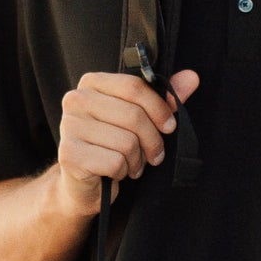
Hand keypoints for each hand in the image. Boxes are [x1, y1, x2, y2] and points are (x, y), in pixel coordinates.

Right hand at [55, 69, 200, 210]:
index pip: (134, 86)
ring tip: (132, 164)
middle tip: (154, 154)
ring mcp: (69, 127)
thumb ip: (163, 98)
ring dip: (137, 159)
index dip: (159, 108)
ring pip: (127, 142)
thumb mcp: (140, 119)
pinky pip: (115, 161)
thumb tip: (191, 77)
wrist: (82, 183)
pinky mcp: (69, 155)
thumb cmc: (112, 145)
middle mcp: (75, 100)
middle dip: (152, 140)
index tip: (169, 126)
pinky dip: (123, 171)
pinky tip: (117, 172)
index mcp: (91, 83)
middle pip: (133, 116)